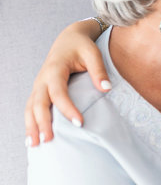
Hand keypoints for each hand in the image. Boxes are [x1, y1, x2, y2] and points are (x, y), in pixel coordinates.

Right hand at [24, 20, 107, 145]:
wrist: (68, 38)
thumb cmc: (82, 46)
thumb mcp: (93, 53)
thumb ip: (99, 70)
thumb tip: (106, 89)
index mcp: (55, 69)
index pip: (59, 93)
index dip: (68, 108)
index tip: (80, 123)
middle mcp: (42, 79)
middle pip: (39, 103)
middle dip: (42, 123)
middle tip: (49, 140)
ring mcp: (38, 85)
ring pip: (30, 108)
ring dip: (31, 126)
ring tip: (35, 145)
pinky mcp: (39, 90)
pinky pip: (31, 108)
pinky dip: (30, 122)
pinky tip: (32, 137)